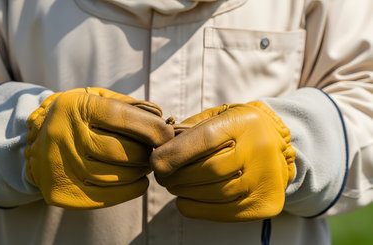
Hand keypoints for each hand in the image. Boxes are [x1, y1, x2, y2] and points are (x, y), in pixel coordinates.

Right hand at [25, 87, 173, 208]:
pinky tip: (138, 181)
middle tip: (155, 150)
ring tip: (144, 164)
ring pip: (117, 176)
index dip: (150, 127)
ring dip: (140, 172)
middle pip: (121, 151)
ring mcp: (61, 167)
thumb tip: (160, 118)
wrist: (37, 141)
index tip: (166, 134)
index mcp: (74, 108)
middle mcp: (63, 136)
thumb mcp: (97, 99)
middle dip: (147, 152)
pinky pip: (107, 196)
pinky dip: (131, 189)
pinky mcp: (63, 192)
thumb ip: (129, 105)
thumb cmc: (78, 117)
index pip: (120, 117)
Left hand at [151, 102, 295, 221]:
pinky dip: (195, 207)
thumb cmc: (236, 129)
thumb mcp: (217, 117)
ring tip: (173, 184)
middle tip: (162, 175)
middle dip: (176, 175)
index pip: (205, 139)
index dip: (174, 153)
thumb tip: (158, 150)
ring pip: (213, 193)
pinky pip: (221, 212)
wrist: (277, 146)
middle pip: (208, 170)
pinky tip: (184, 198)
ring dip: (183, 192)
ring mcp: (265, 179)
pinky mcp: (265, 204)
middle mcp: (260, 150)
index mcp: (245, 122)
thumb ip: (188, 130)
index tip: (155, 161)